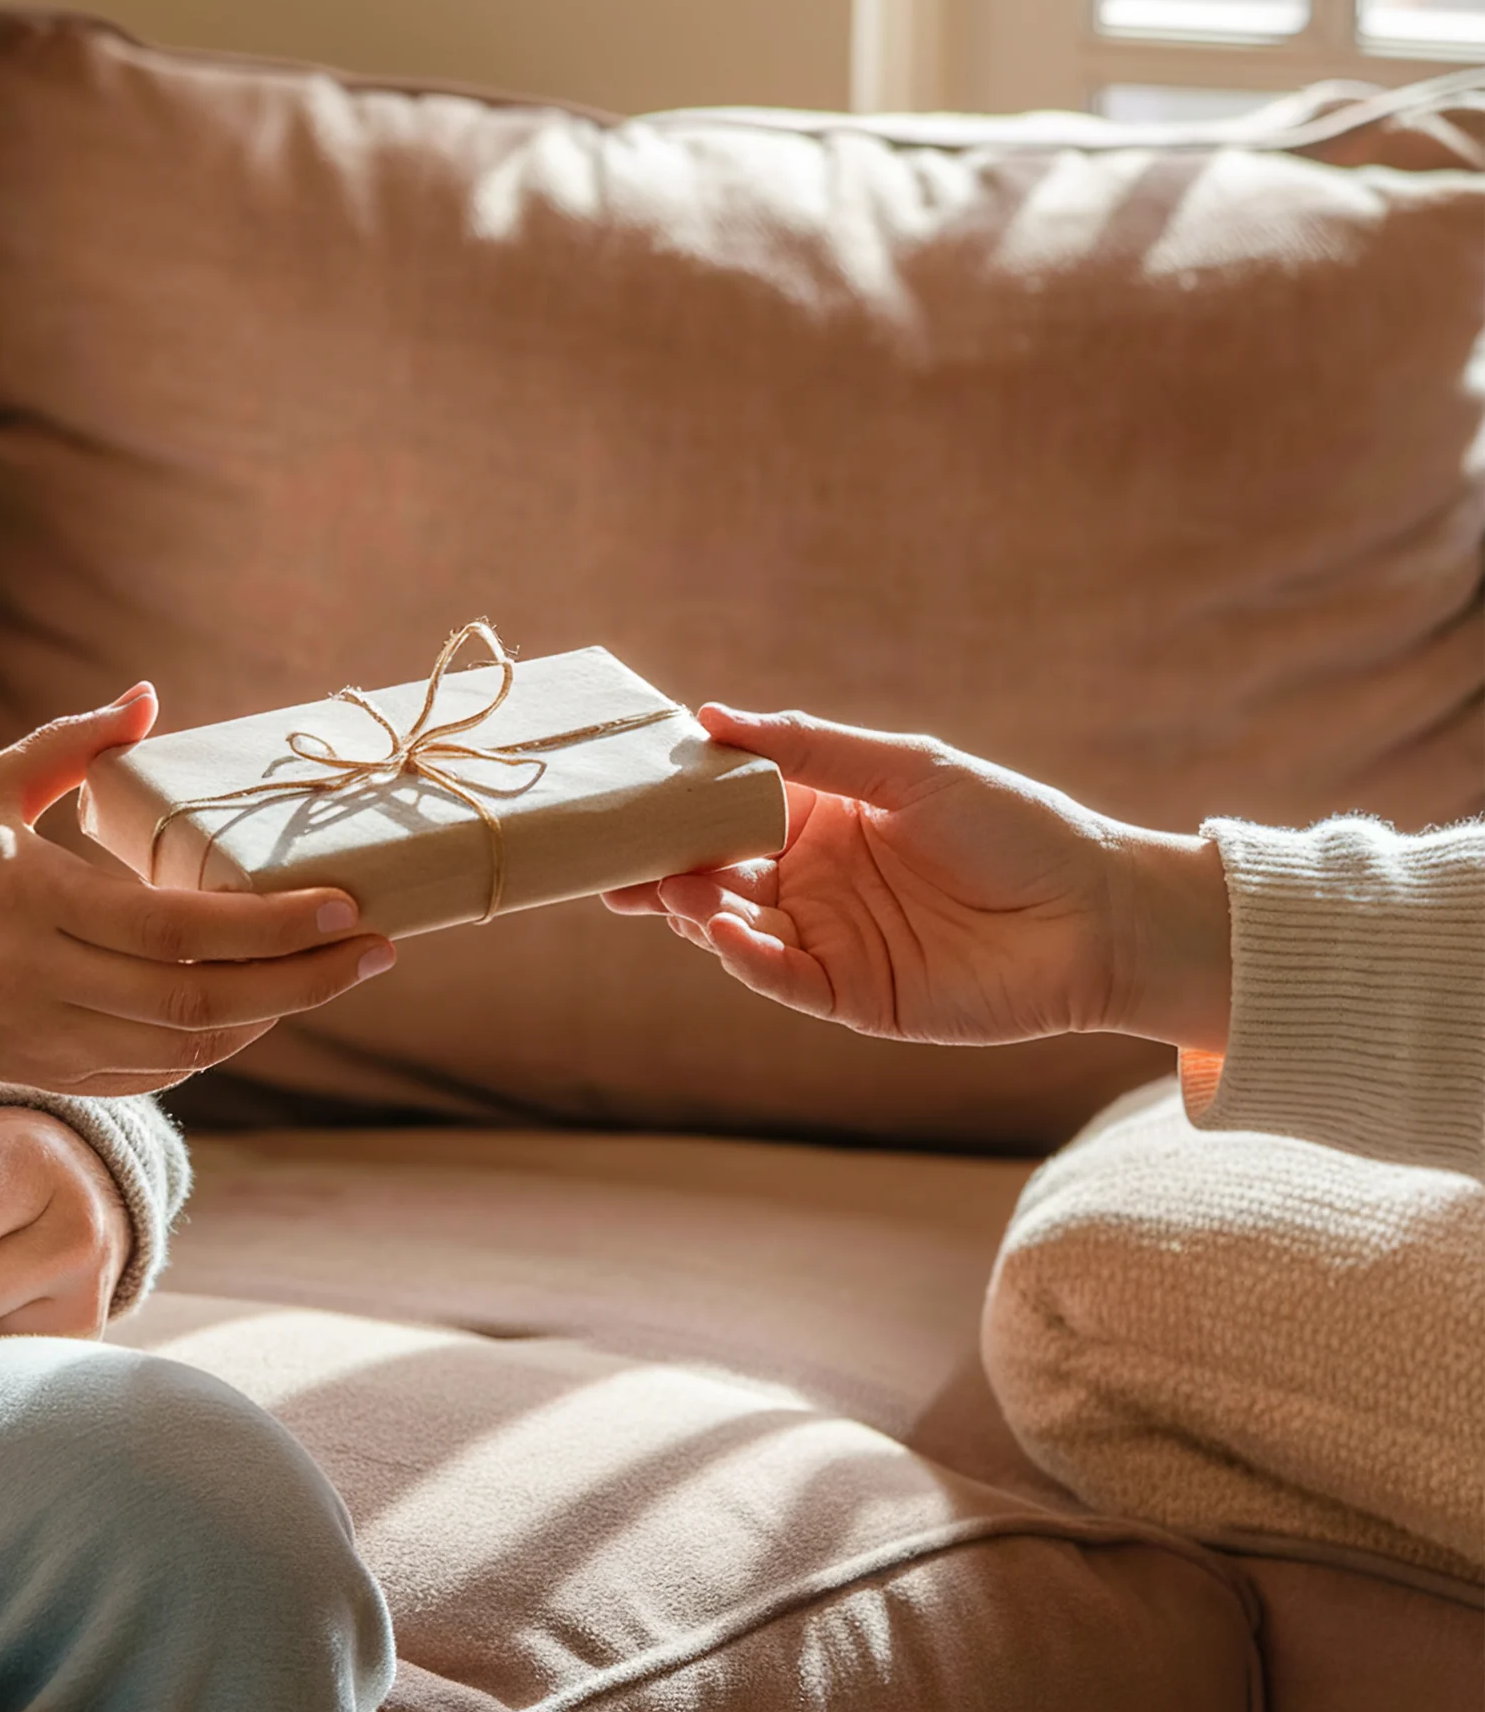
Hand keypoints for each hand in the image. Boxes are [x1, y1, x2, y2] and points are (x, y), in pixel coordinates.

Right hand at [0, 684, 395, 1095]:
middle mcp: (38, 984)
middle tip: (377, 948)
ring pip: (184, 1051)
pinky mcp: (39, 1074)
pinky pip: (150, 1076)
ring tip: (336, 974)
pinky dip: (216, 1050)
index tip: (345, 904)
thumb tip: (149, 698)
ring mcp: (40, 1042)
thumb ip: (71, 743)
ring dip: (272, 1016)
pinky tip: (261, 1012)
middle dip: (304, 981)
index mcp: (28, 905)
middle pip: (199, 1003)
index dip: (271, 926)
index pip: (177, 930)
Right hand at [605, 706, 1230, 1050]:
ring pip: (735, 925)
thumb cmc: (1014, 825)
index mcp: (820, 816)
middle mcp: (812, 879)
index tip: (625, 788)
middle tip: (615, 858)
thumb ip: (808, 746)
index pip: (728, 807)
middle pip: (715, 872)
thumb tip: (709, 716)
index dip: (677, 802)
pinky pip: (781, 978)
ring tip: (670, 890)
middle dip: (664, 865)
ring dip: (696, 909)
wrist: (1098, 916)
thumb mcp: (908, 767)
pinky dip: (746, 959)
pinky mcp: (850, 995)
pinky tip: (722, 933)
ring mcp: (827, 939)